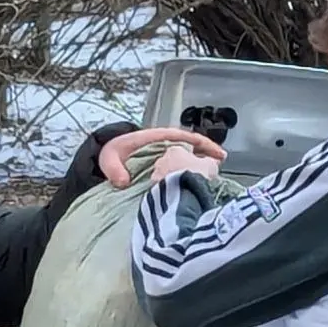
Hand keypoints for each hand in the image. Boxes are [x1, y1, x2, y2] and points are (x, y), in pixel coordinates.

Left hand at [99, 128, 225, 188]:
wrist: (106, 160)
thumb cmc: (112, 154)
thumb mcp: (109, 158)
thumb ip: (114, 168)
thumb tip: (123, 182)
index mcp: (157, 139)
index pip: (185, 138)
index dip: (203, 144)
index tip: (216, 154)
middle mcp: (165, 148)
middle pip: (193, 149)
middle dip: (208, 157)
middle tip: (221, 167)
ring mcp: (166, 159)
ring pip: (189, 160)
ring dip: (202, 168)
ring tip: (216, 179)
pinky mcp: (164, 171)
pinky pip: (180, 171)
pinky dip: (191, 177)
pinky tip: (200, 189)